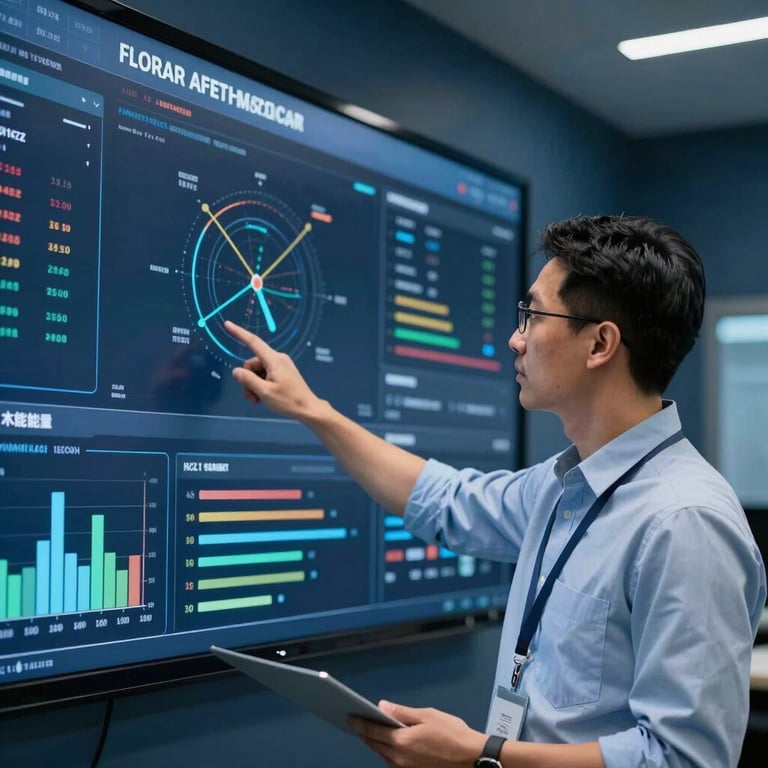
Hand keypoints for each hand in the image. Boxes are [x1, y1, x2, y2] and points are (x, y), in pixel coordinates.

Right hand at [224, 320, 322, 420]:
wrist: (308, 409)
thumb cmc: (289, 401)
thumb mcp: (264, 392)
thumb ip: (248, 380)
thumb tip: (236, 371)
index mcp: (274, 360)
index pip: (253, 342)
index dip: (239, 333)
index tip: (228, 324)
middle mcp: (278, 359)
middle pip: (252, 364)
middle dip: (247, 380)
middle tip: (252, 398)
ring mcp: (281, 365)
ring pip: (257, 371)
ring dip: (253, 385)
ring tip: (258, 400)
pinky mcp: (282, 372)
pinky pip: (265, 374)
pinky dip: (260, 385)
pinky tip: (263, 397)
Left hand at [349, 700, 485, 767]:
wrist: (472, 758)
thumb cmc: (452, 732)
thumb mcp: (427, 715)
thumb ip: (402, 712)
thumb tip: (381, 706)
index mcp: (402, 741)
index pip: (374, 731)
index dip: (360, 723)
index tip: (349, 717)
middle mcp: (400, 758)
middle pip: (375, 745)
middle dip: (365, 734)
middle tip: (356, 723)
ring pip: (383, 755)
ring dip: (375, 744)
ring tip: (369, 732)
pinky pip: (393, 762)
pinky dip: (387, 752)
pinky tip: (388, 744)